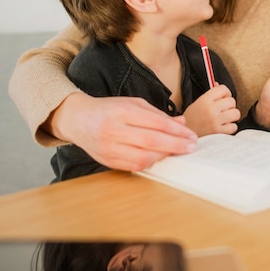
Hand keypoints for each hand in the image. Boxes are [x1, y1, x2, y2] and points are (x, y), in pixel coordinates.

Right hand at [49, 92, 197, 170]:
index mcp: (122, 111)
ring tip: (177, 151)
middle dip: (176, 145)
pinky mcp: (107, 161)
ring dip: (164, 155)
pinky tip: (160, 156)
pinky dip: (151, 162)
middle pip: (152, 141)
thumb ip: (159, 115)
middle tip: (191, 146)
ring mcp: (109, 148)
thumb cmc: (110, 109)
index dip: (177, 131)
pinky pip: (134, 166)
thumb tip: (182, 124)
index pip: (156, 123)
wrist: (78, 119)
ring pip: (143, 157)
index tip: (191, 135)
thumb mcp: (134, 104)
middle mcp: (114, 130)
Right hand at [183, 84, 239, 136]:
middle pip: (232, 101)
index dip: (226, 93)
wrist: (183, 138)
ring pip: (236, 113)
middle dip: (229, 105)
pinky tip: (223, 127)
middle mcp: (210, 110)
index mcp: (204, 100)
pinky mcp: (219, 133)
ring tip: (224, 118)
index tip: (224, 97)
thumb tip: (218, 84)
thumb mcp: (196, 103)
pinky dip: (230, 127)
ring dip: (232, 116)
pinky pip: (234, 126)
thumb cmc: (190, 121)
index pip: (223, 89)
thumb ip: (209, 94)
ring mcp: (215, 122)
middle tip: (223, 110)